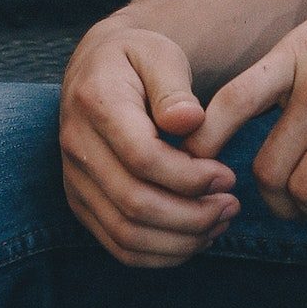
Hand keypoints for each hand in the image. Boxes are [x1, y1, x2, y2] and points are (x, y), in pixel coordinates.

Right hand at [58, 19, 240, 266]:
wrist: (97, 68)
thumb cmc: (138, 58)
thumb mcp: (160, 54)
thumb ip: (174, 87)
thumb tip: (189, 121)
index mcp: (96, 103)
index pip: (142, 158)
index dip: (190, 176)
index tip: (228, 175)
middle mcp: (76, 147)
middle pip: (134, 204)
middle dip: (192, 215)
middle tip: (232, 205)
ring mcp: (75, 180)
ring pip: (126, 234)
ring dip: (181, 239)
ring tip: (220, 221)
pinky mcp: (82, 204)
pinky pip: (119, 246)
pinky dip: (161, 253)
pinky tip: (196, 236)